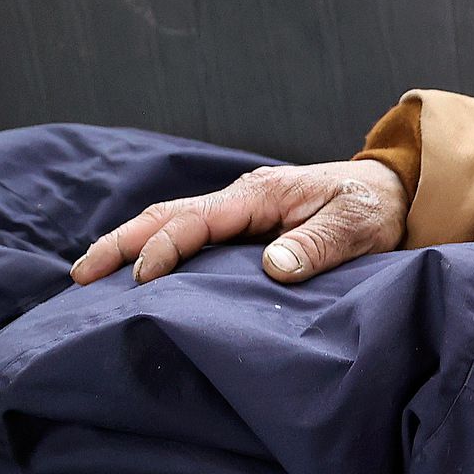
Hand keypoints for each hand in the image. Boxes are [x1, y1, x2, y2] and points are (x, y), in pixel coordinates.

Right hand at [69, 158, 405, 286]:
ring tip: (91, 277)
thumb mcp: (355, 227)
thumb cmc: (373, 208)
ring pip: (171, 223)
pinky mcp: (243, 227)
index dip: (164, 249)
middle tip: (81, 276)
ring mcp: (238, 211)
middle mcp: (239, 199)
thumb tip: (273, 266)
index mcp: (258, 195)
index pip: (195, 221)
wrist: (391, 192)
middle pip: (165, 216)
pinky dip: (157, 250)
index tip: (140, 281)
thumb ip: (317, 246)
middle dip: (121, 243)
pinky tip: (137, 276)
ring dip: (131, 246)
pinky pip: (190, 236)